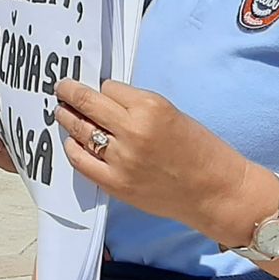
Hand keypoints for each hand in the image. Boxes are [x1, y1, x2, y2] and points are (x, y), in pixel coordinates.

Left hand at [53, 78, 259, 241]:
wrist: (217, 192)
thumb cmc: (201, 152)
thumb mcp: (172, 114)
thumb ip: (138, 107)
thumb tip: (105, 100)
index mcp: (151, 107)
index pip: (108, 87)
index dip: (103, 88)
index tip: (98, 89)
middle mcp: (133, 131)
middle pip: (86, 103)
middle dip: (69, 92)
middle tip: (62, 89)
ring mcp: (122, 159)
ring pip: (80, 130)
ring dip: (66, 118)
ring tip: (61, 112)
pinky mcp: (116, 183)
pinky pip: (81, 161)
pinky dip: (73, 148)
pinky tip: (72, 142)